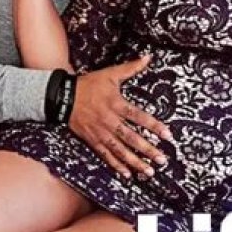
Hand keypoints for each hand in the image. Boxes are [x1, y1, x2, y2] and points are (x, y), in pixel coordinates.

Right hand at [69, 55, 171, 178]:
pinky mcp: (93, 140)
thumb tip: (148, 57)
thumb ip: (131, 68)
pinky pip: (106, 155)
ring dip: (135, 162)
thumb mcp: (110, 73)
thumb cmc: (89, 85)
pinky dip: (117, 165)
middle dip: (148, 150)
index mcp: (116, 104)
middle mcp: (110, 121)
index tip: (168, 135)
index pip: (139, 117)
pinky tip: (128, 174)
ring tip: (149, 172)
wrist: (63, 97)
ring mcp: (101, 133)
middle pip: (131, 138)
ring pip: (120, 150)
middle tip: (162, 160)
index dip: (154, 126)